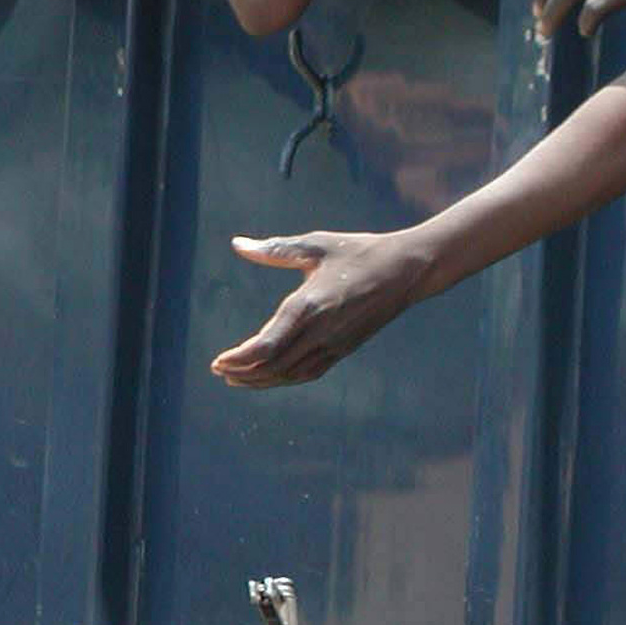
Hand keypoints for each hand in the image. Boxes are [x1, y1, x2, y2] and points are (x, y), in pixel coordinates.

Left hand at [210, 231, 433, 386]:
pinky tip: (273, 375)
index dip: (240, 359)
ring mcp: (335, 344)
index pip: (266, 346)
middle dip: (244, 373)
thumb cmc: (359, 251)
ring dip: (262, 380)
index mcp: (309, 306)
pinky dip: (286, 378)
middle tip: (220, 371)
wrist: (407, 270)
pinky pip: (310, 372)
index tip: (218, 362)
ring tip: (238, 378)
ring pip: (291, 374)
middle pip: (274, 366)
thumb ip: (274, 249)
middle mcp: (320, 332)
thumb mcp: (315, 245)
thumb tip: (238, 244)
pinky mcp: (345, 349)